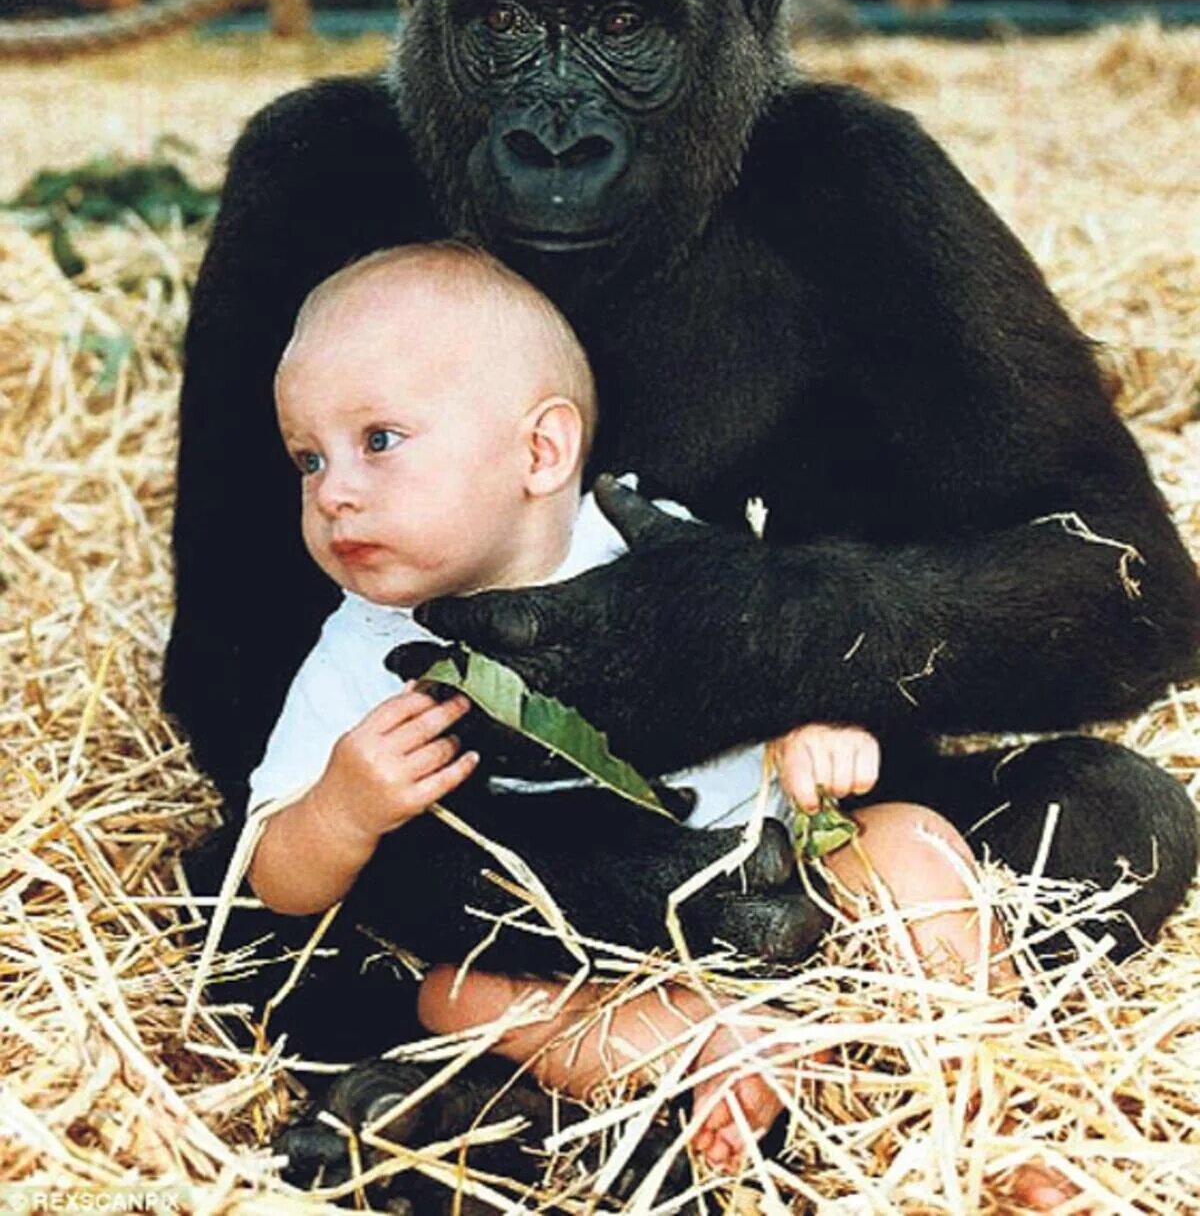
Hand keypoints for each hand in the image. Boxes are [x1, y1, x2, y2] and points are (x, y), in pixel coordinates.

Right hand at [310, 686, 476, 848]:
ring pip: (438, 751)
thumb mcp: (357, 740)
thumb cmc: (347, 779)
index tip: (439, 692)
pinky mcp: (410, 802)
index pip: (401, 706)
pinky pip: (445, 780)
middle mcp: (378, 757)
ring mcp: (395, 780)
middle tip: (462, 703)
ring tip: (456, 737)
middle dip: (450, 710)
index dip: (426, 696)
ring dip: (454, 740)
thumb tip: (414, 688)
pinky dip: (463, 767)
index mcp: (363, 738)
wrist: (338, 819)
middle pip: (424, 725)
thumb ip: (386, 715)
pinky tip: (470, 758)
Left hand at [388, 474, 786, 776]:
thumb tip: (612, 485)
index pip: (495, 618)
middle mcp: (585, 665)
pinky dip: (526, 761)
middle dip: (437, 671)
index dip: (453, 619)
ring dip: (468, 720)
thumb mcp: (673, 538)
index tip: (425, 615)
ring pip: (516, 727)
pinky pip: (566, 762)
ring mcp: (607, 713)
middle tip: (394, 669)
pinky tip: (500, 761)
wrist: (790, 641)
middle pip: (488, 677)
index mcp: (586, 608)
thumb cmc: (731, 581)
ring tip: (433, 716)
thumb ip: (630, 514)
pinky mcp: (636, 748)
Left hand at [772, 723, 878, 811]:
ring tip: (834, 778)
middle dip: (823, 791)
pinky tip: (850, 774)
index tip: (812, 806)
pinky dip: (860, 784)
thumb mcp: (785, 767)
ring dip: (841, 788)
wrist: (818, 729)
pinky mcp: (866, 742)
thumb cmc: (801, 752)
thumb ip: (793, 787)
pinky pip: (867, 779)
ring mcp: (845, 737)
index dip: (807, 797)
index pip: (800, 772)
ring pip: (846, 784)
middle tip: (821, 785)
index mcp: (794, 742)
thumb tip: (808, 809)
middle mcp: (820, 735)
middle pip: (826, 784)